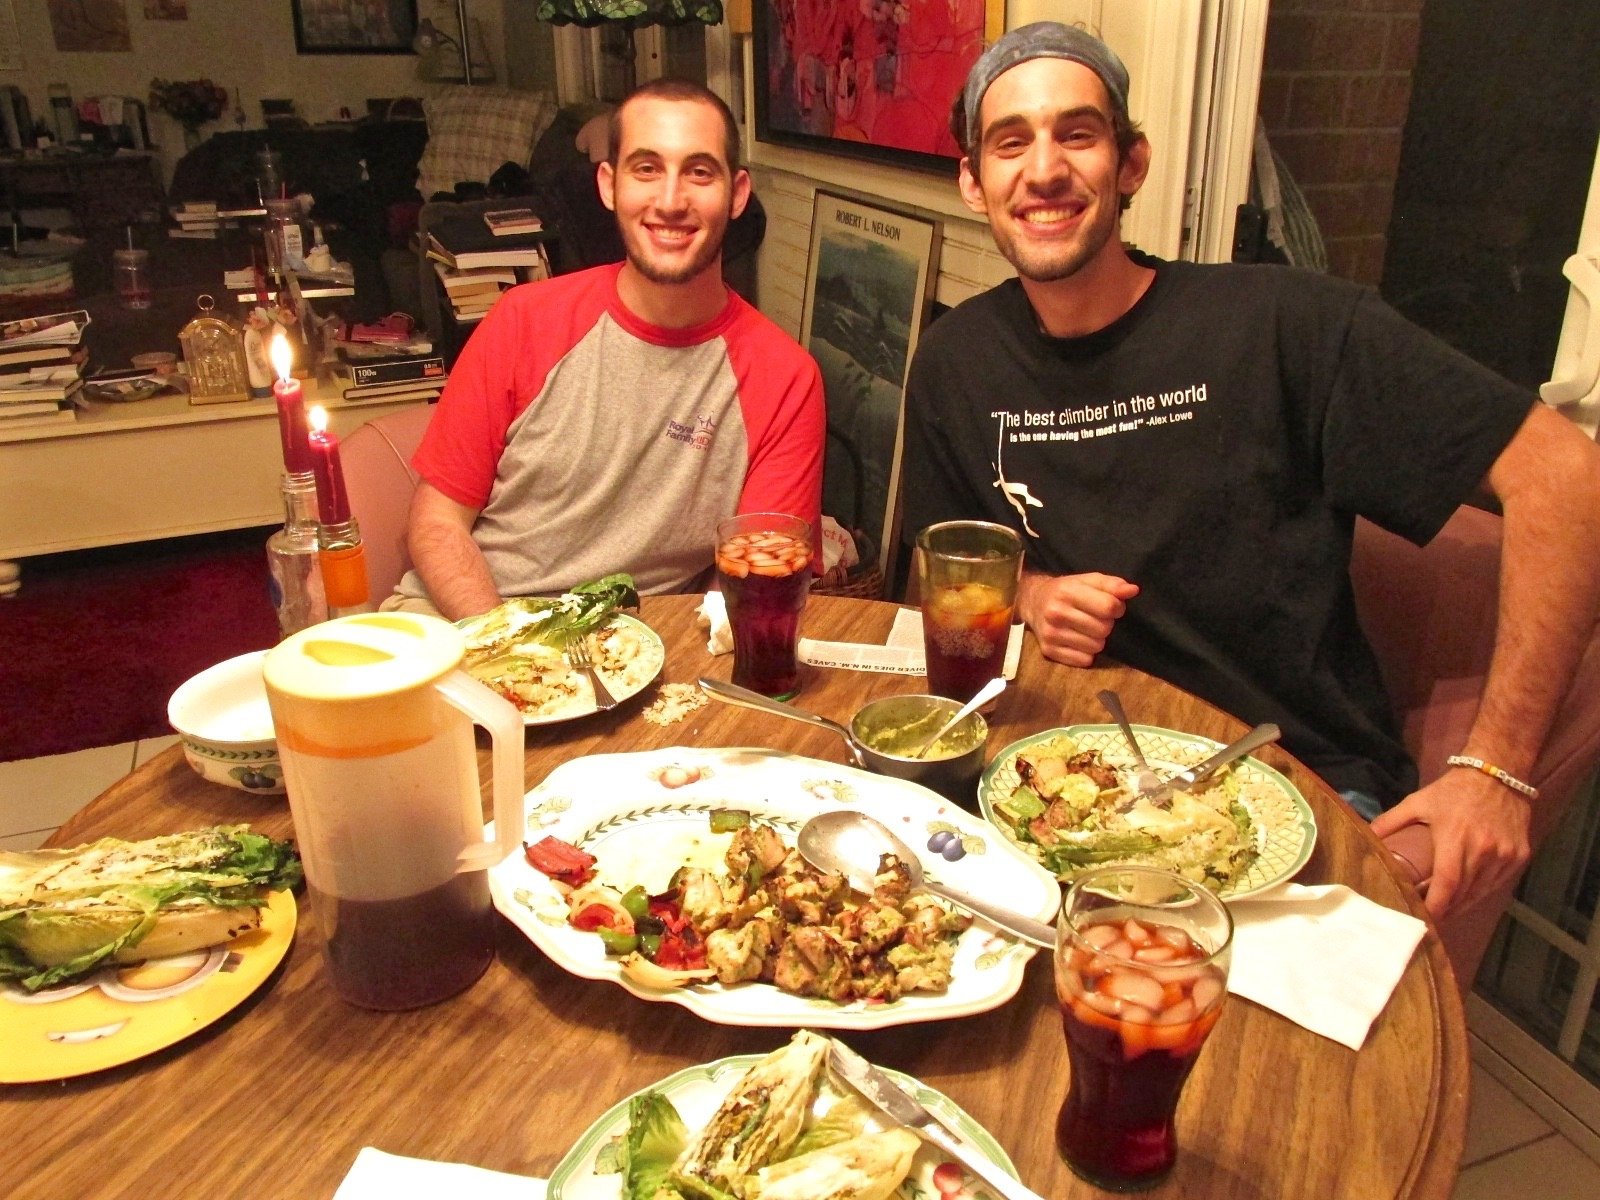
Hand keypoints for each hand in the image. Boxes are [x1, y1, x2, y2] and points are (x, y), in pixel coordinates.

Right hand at [1016, 571, 1138, 666]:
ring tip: (1085, 629)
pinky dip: (1085, 653)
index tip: (1111, 606)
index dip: (1117, 607)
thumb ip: (1111, 584)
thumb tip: (1133, 590)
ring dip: (1096, 639)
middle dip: (1105, 624)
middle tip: (1094, 618)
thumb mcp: (1087, 580)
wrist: (1033, 602)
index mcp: (1067, 591)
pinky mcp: (1049, 651)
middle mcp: (1056, 613)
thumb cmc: (1065, 591)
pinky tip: (1077, 640)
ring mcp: (1051, 634)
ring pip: (1096, 647)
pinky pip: (1084, 660)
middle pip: (1104, 629)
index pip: (1109, 607)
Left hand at [1369, 770, 1532, 917]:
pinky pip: (1498, 883)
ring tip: (1445, 911)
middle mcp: (1484, 851)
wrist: (1499, 773)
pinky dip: (1482, 892)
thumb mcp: (1417, 802)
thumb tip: (1364, 836)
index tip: (1422, 920)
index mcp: (1456, 838)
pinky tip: (1467, 895)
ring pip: (1482, 892)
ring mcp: (1505, 855)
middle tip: (1429, 919)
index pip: (1446, 884)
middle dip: (1446, 910)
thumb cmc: (1454, 790)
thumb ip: (1390, 821)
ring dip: (1463, 904)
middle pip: (1463, 894)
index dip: (1435, 906)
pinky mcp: (1520, 856)